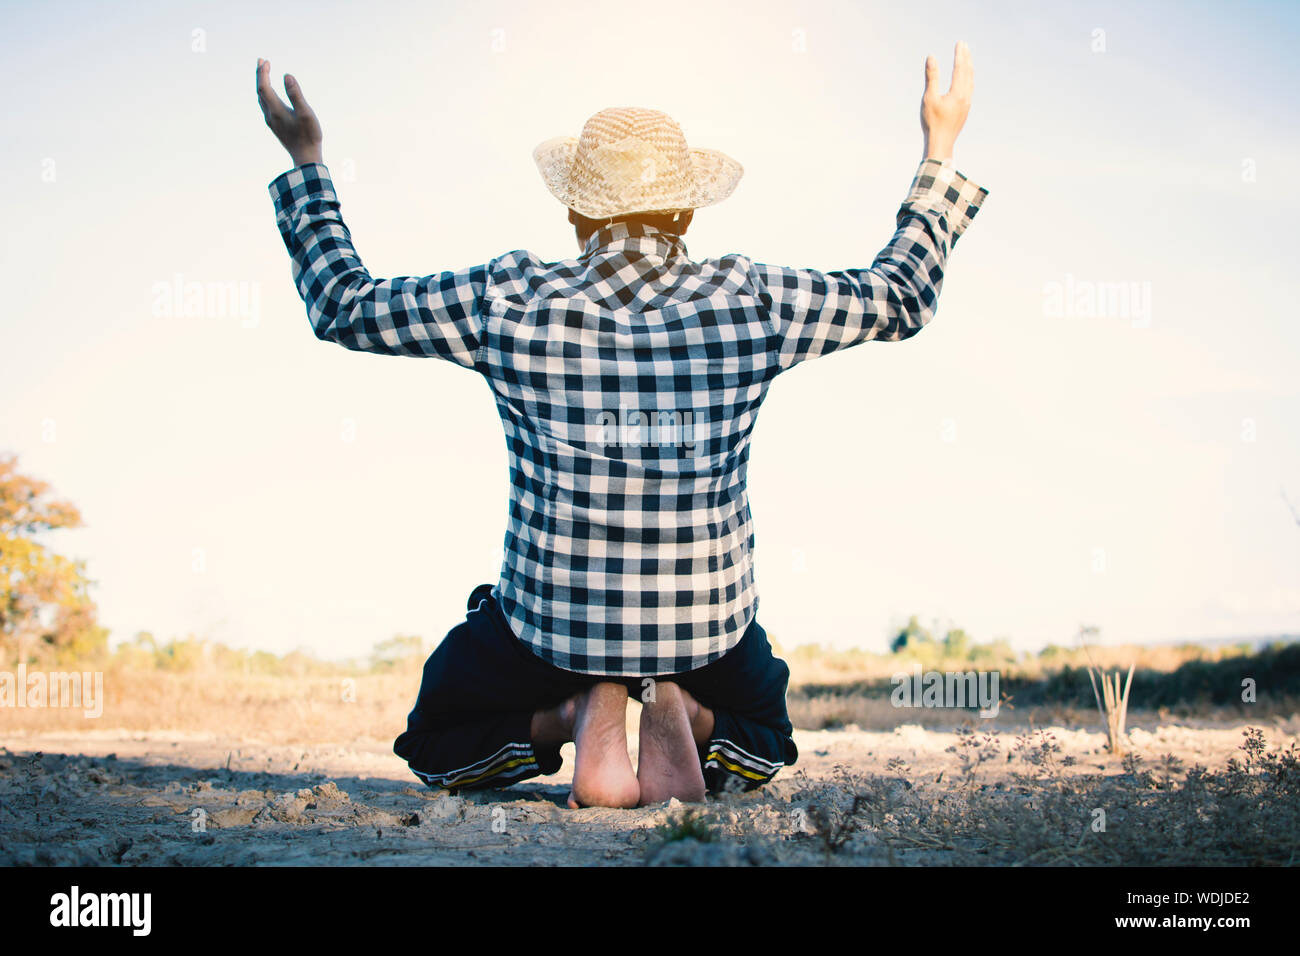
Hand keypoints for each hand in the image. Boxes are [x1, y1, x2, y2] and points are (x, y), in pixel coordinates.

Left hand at [256, 58, 322, 166]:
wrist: (306, 158)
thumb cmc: (309, 136)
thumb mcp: (306, 113)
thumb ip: (296, 94)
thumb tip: (286, 76)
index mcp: (276, 110)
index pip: (264, 87)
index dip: (263, 73)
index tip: (266, 61)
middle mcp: (270, 115)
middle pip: (260, 91)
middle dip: (260, 75)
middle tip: (262, 61)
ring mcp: (272, 122)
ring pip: (261, 99)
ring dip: (261, 84)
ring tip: (264, 73)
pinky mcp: (275, 126)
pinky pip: (265, 106)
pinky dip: (265, 94)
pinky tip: (270, 94)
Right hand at [919, 41, 972, 160]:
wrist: (941, 142)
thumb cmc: (933, 122)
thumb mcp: (929, 98)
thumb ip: (932, 76)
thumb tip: (931, 58)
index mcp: (958, 93)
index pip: (960, 68)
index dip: (960, 55)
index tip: (960, 43)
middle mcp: (966, 97)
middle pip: (968, 72)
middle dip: (966, 58)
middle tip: (964, 45)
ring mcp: (967, 104)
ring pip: (970, 80)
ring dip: (968, 67)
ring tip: (966, 58)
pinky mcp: (965, 109)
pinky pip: (970, 88)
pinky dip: (968, 78)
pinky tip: (966, 78)